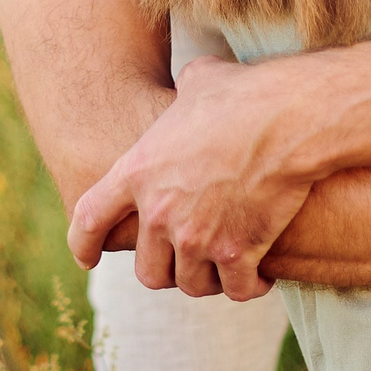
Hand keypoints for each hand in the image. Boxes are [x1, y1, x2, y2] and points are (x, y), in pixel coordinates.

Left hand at [66, 56, 312, 302]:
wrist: (287, 117)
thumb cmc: (244, 93)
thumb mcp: (198, 81)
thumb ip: (181, 94)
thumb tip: (188, 85)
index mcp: (138, 171)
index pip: (90, 217)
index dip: (82, 243)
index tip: (87, 258)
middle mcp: (159, 212)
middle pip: (148, 269)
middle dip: (166, 270)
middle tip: (187, 260)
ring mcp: (196, 236)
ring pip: (191, 284)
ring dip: (208, 279)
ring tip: (225, 267)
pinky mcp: (237, 251)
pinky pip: (235, 288)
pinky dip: (247, 286)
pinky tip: (258, 277)